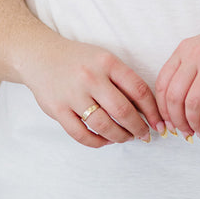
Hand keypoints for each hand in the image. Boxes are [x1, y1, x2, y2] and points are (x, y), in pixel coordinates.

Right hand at [19, 35, 165, 147]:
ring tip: (126, 138)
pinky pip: (81, 134)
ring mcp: (73, 94)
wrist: (40, 56)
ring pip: (103, 125)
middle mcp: (91, 77)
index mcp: (107, 63)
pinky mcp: (58, 109)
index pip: (139, 90)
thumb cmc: (80, 61)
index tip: (159, 124)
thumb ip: (124, 81)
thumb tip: (148, 110)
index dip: (153, 111)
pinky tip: (105, 141)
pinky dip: (97, 142)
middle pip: (123, 111)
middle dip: (139, 128)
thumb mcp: (105, 60)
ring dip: (120, 136)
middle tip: (145, 135)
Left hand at [154, 12, 199, 138]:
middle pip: (174, 96)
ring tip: (197, 131)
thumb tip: (174, 104)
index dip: (162, 108)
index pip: (162, 83)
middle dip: (176, 120)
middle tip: (182, 131)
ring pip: (192, 103)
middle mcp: (197, 55)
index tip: (167, 122)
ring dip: (192, 123)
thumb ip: (188, 68)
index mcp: (185, 49)